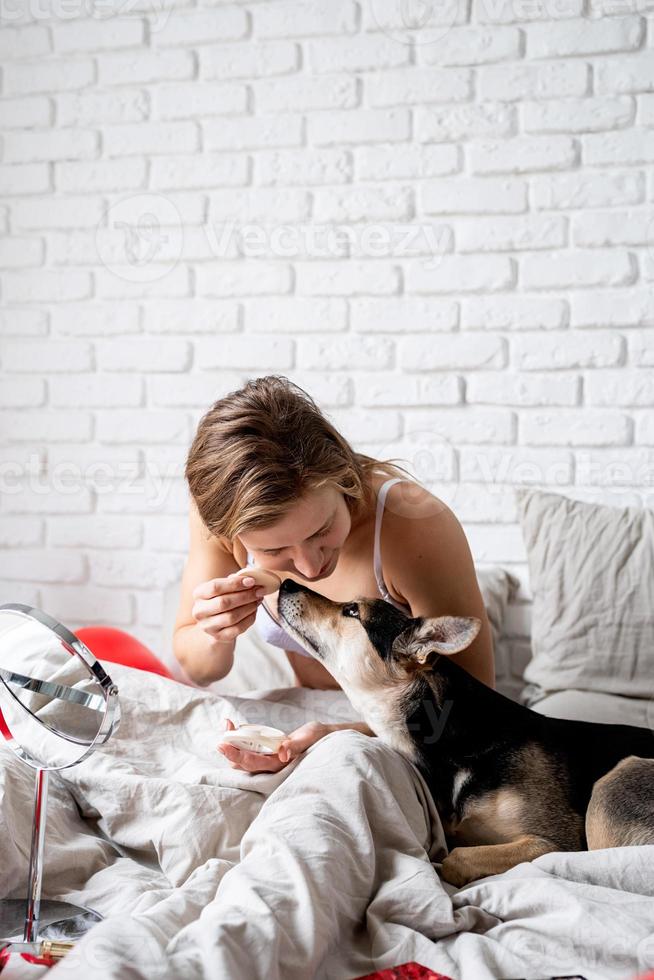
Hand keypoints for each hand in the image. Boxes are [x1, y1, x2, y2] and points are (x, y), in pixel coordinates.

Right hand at [192, 572, 265, 643]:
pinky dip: (249, 619)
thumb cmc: (221, 600)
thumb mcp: (223, 588)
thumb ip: (234, 582)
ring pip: (231, 617)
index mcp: (198, 594)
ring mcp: (207, 626)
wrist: (216, 624)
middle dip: (245, 596)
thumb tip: (250, 580)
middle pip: (223, 603)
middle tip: (258, 591)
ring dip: (249, 607)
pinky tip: (254, 611)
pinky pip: (237, 629)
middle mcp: (199, 611)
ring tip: (258, 600)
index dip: (234, 583)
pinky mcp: (218, 637)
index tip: (252, 581)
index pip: (215, 587)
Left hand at [217, 718, 331, 773]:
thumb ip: (296, 745)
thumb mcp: (308, 738)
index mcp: (280, 765)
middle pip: (245, 763)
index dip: (237, 756)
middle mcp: (272, 764)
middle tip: (219, 740)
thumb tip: (283, 754)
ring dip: (234, 744)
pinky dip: (240, 737)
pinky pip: (250, 747)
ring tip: (226, 727)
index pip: (254, 764)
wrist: (323, 737)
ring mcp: (269, 758)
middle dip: (231, 752)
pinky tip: (233, 726)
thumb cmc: (317, 739)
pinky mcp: (269, 750)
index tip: (224, 745)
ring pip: (246, 756)